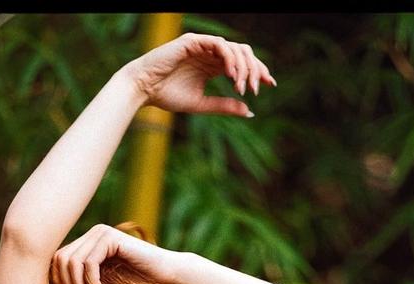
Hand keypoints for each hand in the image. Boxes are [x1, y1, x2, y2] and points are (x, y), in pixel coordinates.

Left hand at [50, 224, 177, 283]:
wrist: (163, 273)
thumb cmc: (136, 281)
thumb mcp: (103, 281)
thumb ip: (83, 280)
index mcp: (87, 241)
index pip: (58, 260)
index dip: (61, 283)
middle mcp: (92, 233)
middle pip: (61, 260)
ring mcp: (101, 233)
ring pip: (73, 263)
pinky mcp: (110, 239)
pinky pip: (89, 264)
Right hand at [123, 32, 275, 115]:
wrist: (143, 89)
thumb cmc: (167, 96)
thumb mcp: (201, 104)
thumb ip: (224, 105)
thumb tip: (249, 111)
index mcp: (212, 65)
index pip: (242, 63)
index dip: (258, 71)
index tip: (270, 85)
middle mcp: (210, 53)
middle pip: (243, 53)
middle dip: (255, 69)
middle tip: (258, 88)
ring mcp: (203, 45)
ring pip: (234, 48)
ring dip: (243, 67)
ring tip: (243, 87)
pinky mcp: (194, 41)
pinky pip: (219, 45)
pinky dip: (229, 59)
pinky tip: (233, 75)